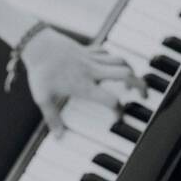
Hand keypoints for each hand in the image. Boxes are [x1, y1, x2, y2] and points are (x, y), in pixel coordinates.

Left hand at [20, 27, 148, 135]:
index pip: (110, 99)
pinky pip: (108, 53)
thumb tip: (58, 136)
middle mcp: (92, 71)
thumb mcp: (43, 98)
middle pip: (126, 74)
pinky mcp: (88, 50)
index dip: (119, 110)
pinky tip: (113, 66)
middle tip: (144, 96)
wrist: (37, 44)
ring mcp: (92, 58)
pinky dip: (114, 59)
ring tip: (132, 82)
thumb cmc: (40, 71)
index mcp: (84, 86)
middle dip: (140, 84)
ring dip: (131, 71)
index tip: (119, 118)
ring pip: (121, 61)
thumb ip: (52, 119)